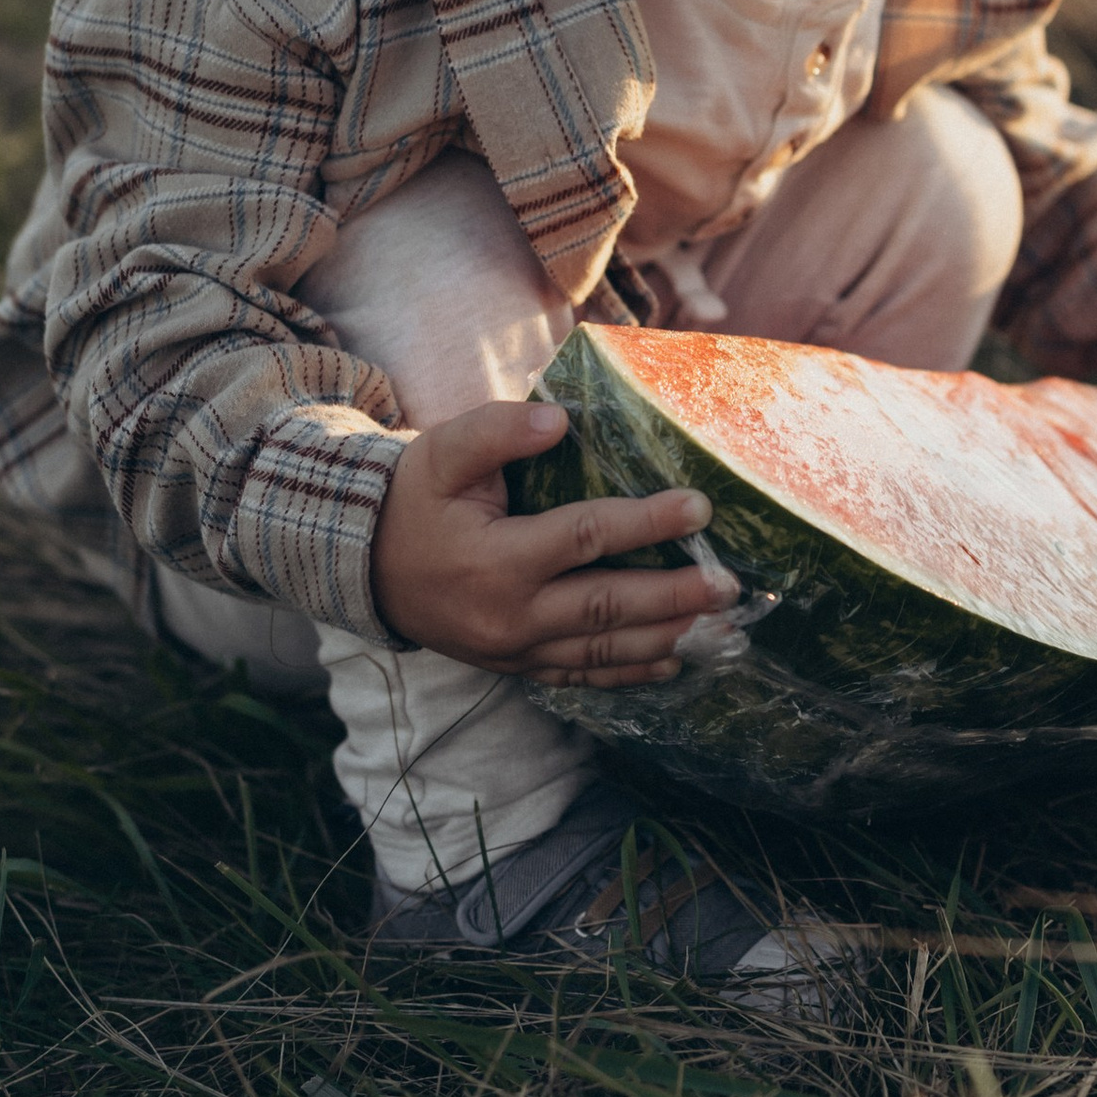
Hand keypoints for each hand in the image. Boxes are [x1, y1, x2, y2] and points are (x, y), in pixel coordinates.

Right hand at [367, 397, 736, 685]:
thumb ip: (497, 431)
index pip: (587, 538)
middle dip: (675, 596)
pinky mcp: (518, 666)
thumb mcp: (442, 452)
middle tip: (729, 585)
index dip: (647, 523)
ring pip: (604, 650)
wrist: (367, 566)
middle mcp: (511, 615)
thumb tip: (560, 421)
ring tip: (720, 626)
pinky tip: (673, 661)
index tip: (699, 508)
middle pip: (608, 606)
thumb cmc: (415, 499)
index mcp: (497, 560)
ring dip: (667, 638)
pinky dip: (631, 674)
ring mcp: (516, 650)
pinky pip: (583, 675)